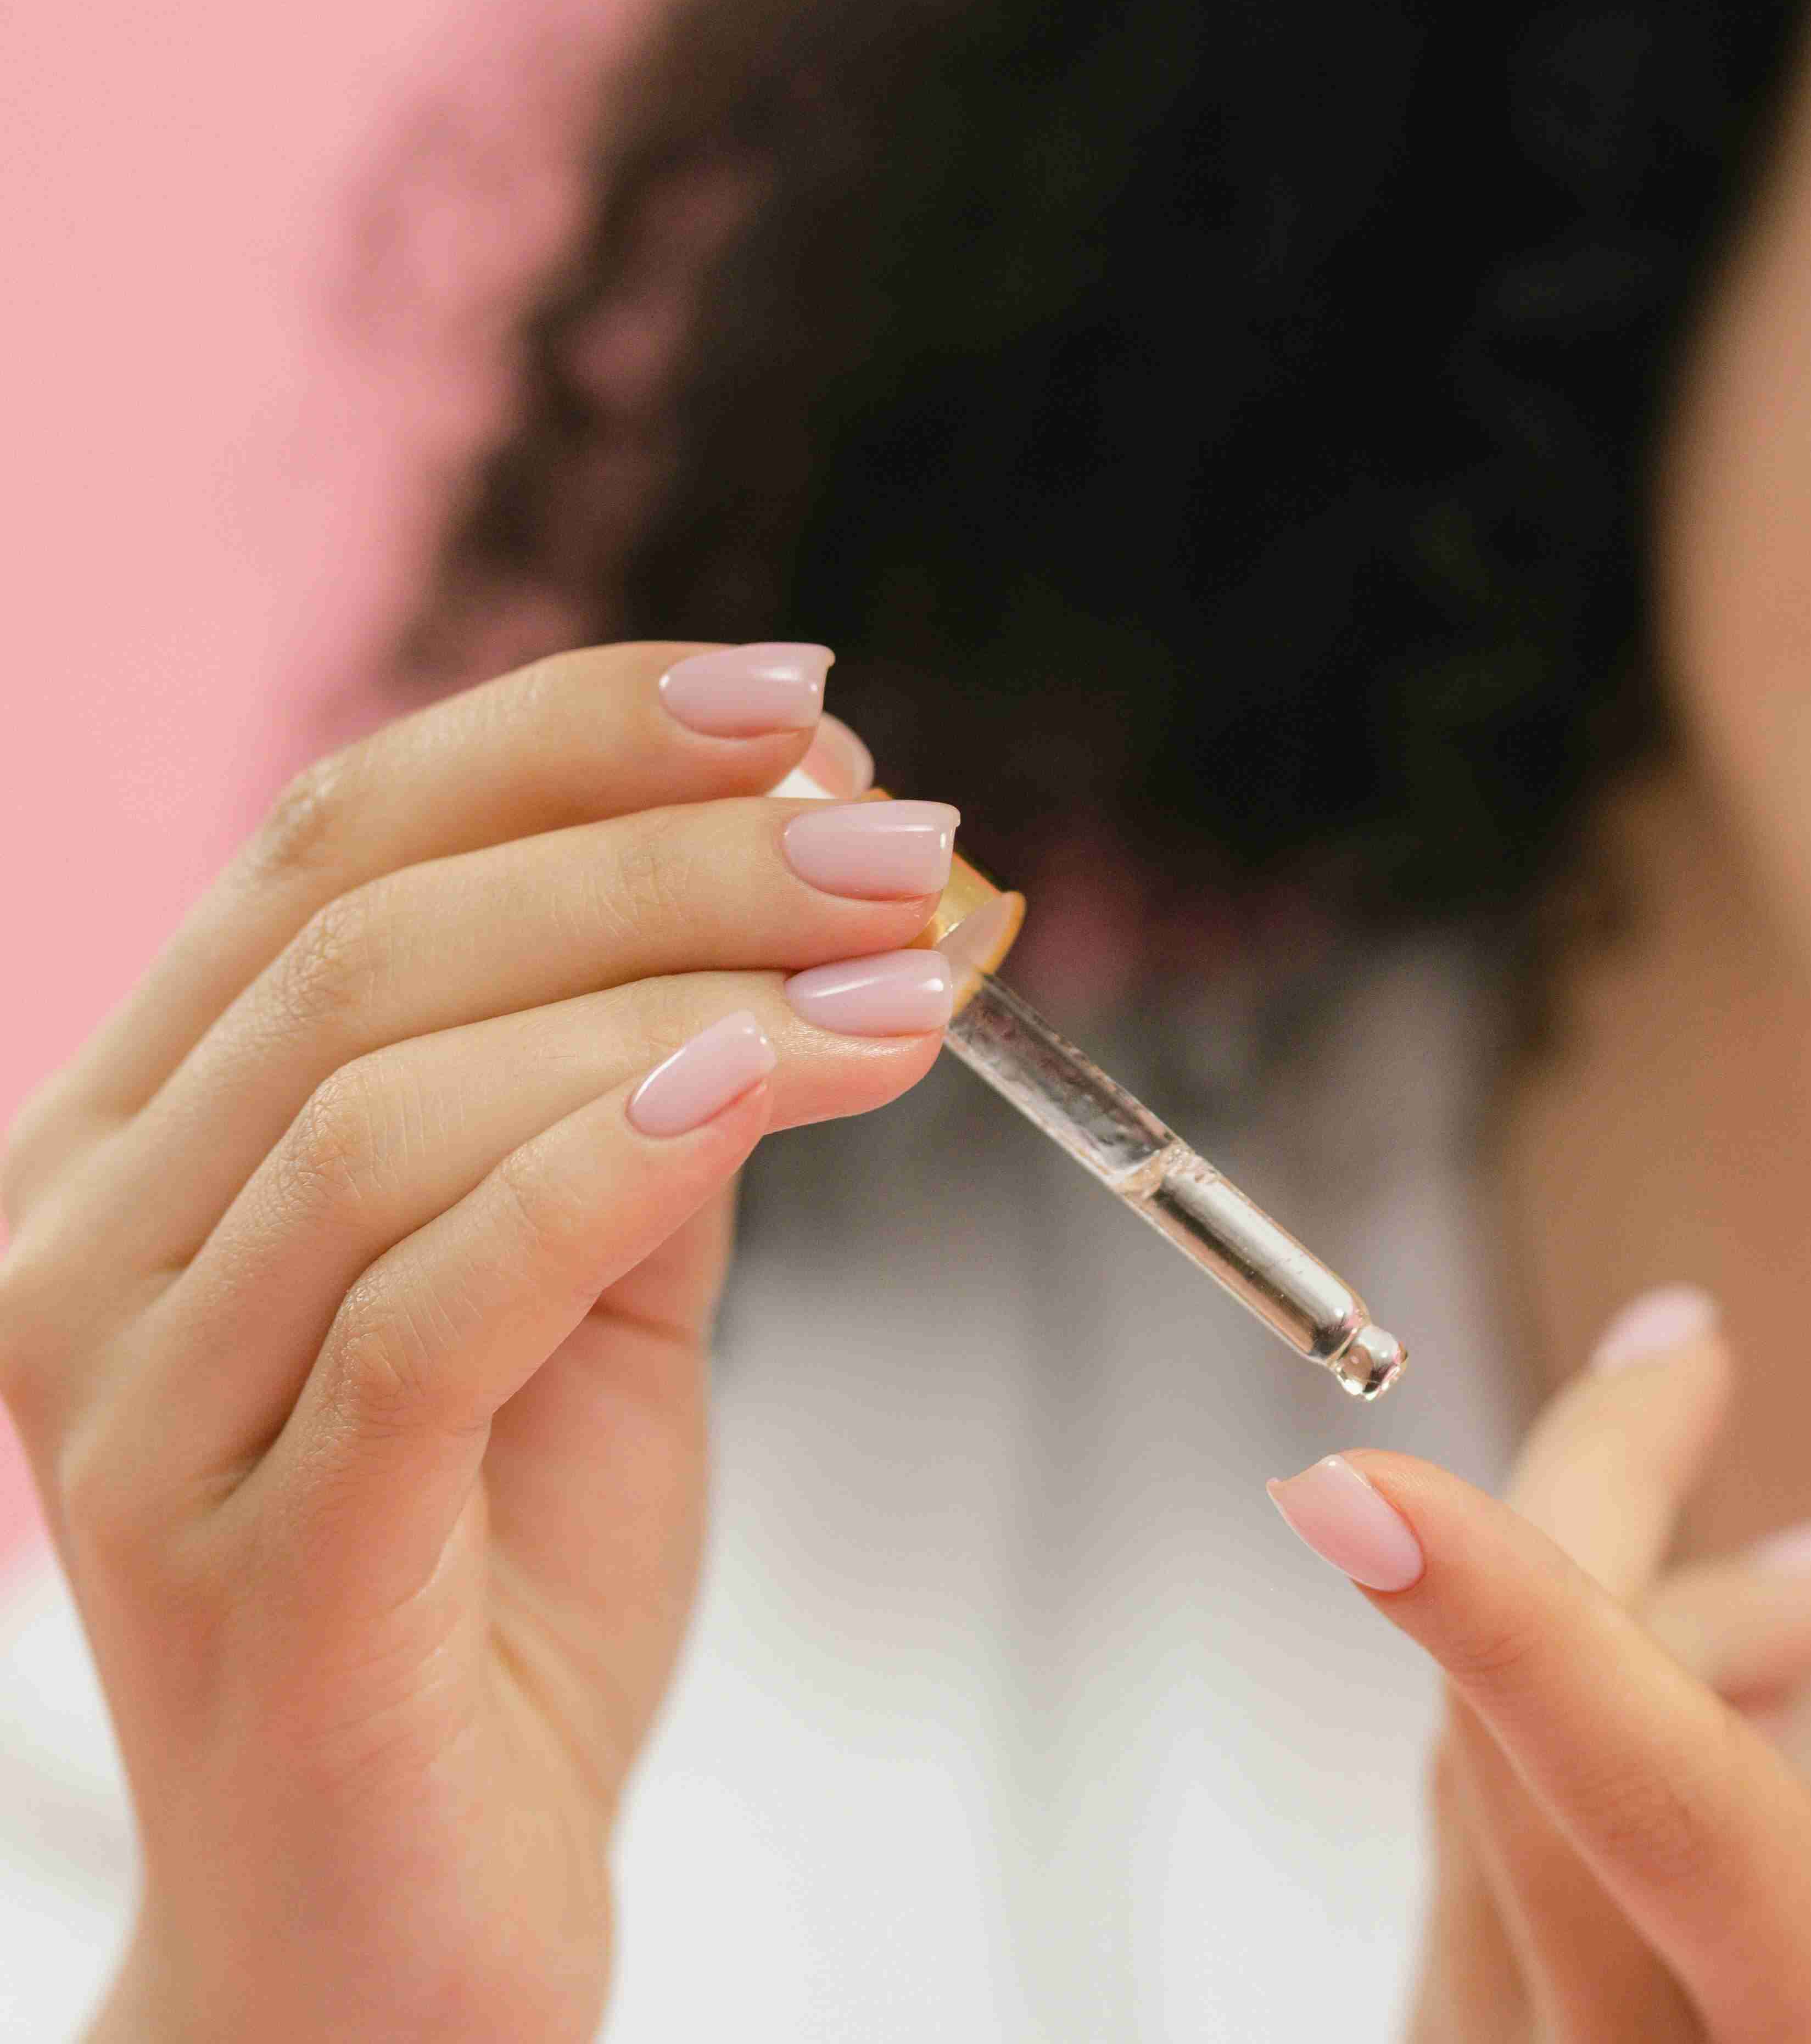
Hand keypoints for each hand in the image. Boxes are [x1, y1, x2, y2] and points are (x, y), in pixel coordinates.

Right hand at [0, 643, 958, 2041]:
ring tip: (918, 979)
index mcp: (144, 1144)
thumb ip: (647, 1097)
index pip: (335, 845)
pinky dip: (607, 1161)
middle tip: (906, 841)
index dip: (574, 738)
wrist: (413, 1938)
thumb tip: (810, 886)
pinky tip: (778, 1080)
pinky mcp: (254, 1560)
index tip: (801, 699)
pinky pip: (423, 1303)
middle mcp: (82, 1249)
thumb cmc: (503, 1600)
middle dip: (666, 854)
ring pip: (394, 1097)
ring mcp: (138, 1413)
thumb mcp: (592, 1298)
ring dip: (687, 993)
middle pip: (371, 939)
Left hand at [1267, 1295, 1810, 2041]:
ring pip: (1488, 1797)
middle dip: (1604, 1519)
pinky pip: (1488, 1871)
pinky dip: (1569, 1743)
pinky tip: (1726, 1720)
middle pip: (1519, 1748)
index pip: (1652, 1796)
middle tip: (1726, 1393)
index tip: (1365, 1484)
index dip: (1504, 1621)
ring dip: (1612, 1631)